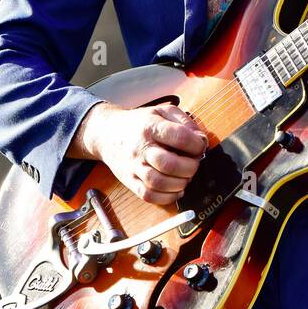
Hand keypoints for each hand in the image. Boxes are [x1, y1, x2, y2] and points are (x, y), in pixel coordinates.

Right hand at [72, 100, 207, 205]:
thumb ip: (185, 121)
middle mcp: (141, 148)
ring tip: (185, 177)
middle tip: (193, 164)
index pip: (180, 137)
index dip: (196, 145)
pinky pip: (148, 196)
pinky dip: (167, 198)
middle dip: (190, 167)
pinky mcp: (130, 181)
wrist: (106, 133)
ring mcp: (134, 167)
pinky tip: (176, 190)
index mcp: (151, 127)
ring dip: (180, 183)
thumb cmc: (139, 123)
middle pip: (169, 164)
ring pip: (159, 183)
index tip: (200, 146)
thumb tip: (201, 139)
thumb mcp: (162, 111)